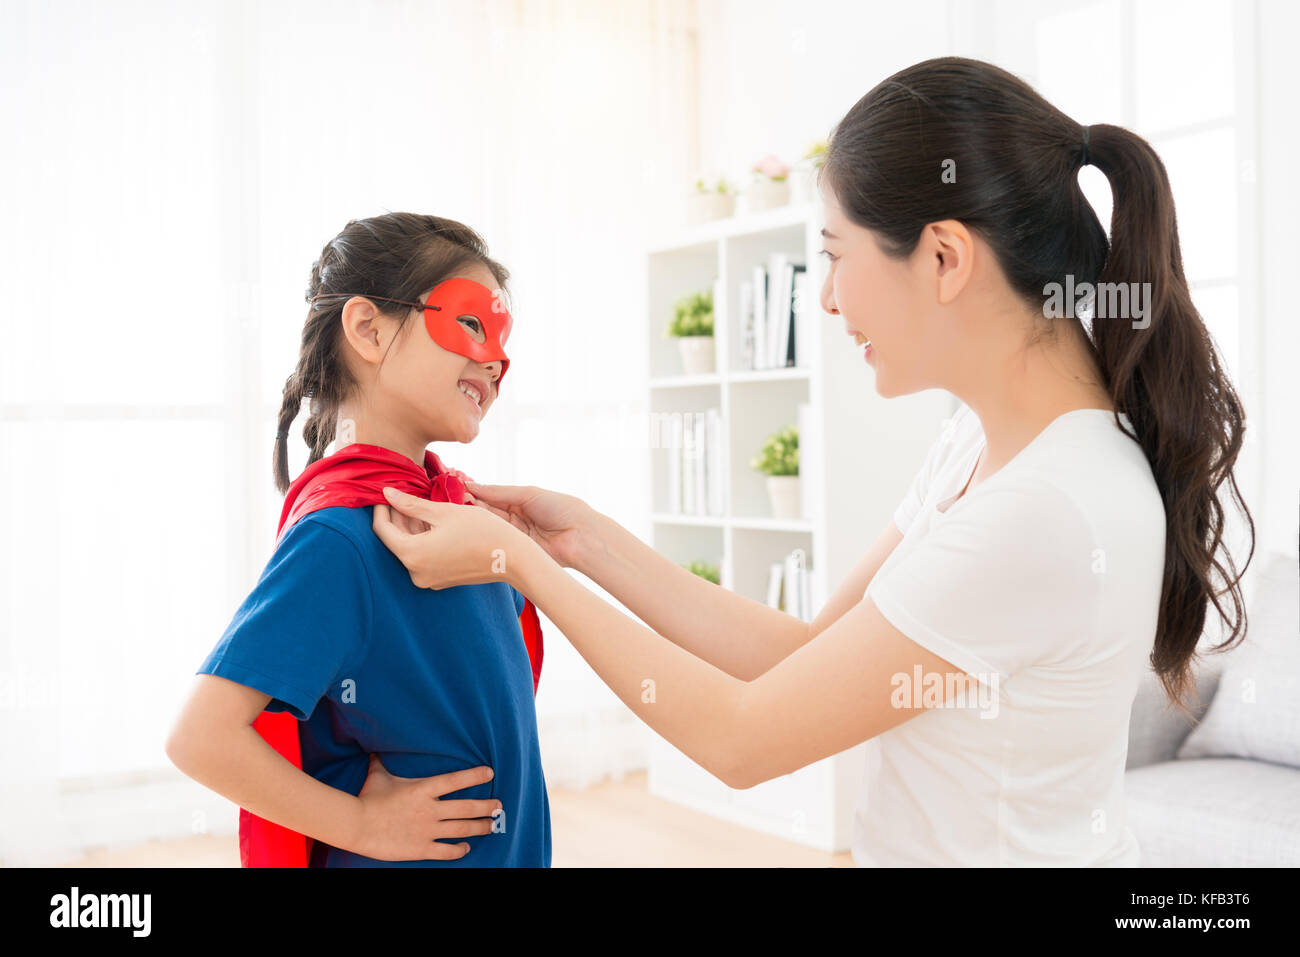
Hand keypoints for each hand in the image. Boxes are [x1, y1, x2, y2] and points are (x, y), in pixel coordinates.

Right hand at [352, 753, 501, 861]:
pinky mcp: (421, 848)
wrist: (356, 825)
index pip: (456, 780)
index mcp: (423, 789)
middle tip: (498, 806)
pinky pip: (447, 851)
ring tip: (491, 826)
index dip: (475, 776)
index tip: (490, 773)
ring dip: (480, 827)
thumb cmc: (368, 799)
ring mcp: (427, 830)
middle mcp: (430, 809)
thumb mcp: (378, 776)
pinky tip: (467, 847)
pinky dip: (460, 850)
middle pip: (467, 807)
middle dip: (486, 807)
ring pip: (462, 829)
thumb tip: (376, 749)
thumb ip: (382, 762)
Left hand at [372, 487, 528, 589]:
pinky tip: (434, 522)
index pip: (383, 530)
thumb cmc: (481, 531)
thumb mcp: (443, 512)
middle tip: (405, 493)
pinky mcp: (441, 580)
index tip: (385, 492)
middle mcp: (416, 573)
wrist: (512, 558)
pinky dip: (424, 540)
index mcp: (412, 555)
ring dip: (412, 527)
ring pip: (410, 548)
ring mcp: (429, 579)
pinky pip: (423, 557)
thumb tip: (386, 493)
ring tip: (421, 504)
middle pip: (396, 540)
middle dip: (398, 516)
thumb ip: (411, 503)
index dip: (381, 509)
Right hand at [461, 481, 591, 569]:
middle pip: (486, 511)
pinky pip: (496, 541)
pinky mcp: (515, 551)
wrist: (580, 535)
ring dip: (474, 520)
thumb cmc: (560, 508)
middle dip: (470, 506)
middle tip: (450, 501)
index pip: (491, 496)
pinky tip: (469, 529)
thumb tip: (471, 485)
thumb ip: (498, 492)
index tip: (454, 489)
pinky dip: (483, 535)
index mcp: (520, 502)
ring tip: (457, 512)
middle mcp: (515, 519)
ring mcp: (514, 535)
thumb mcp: (528, 493)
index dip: (474, 493)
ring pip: (488, 526)